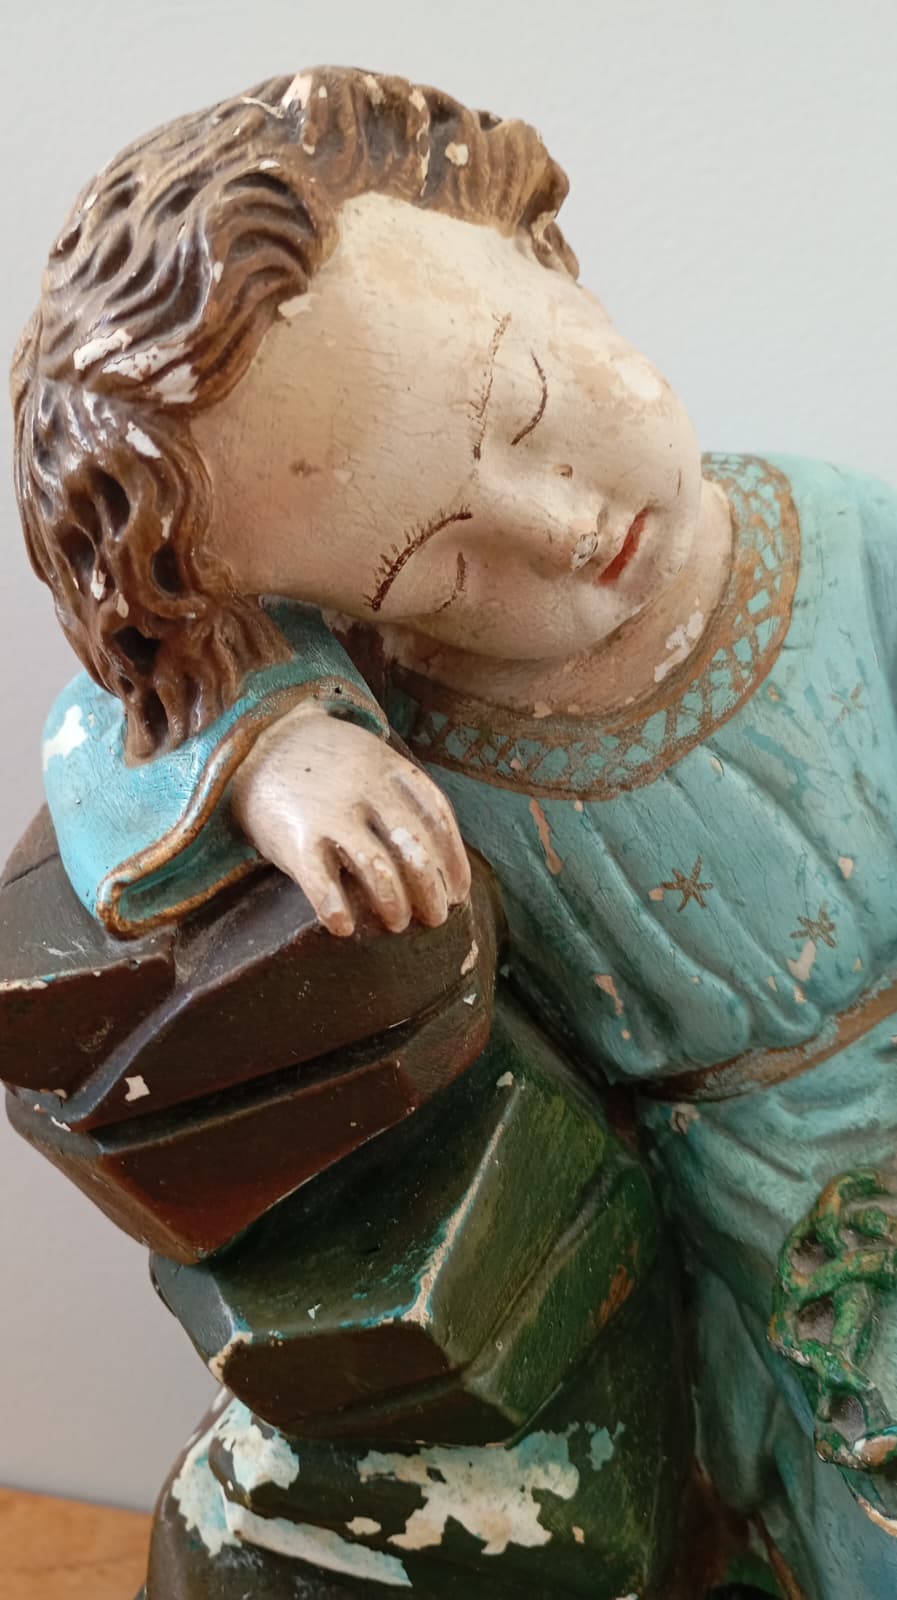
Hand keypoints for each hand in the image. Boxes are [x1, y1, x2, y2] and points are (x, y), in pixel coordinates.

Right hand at [231, 701, 470, 935]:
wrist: (258, 740)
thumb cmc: (325, 765)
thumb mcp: (371, 760)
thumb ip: (401, 795)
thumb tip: (438, 860)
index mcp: (391, 770)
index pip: (438, 820)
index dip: (454, 862)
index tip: (459, 892)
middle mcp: (366, 791)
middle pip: (415, 850)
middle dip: (431, 892)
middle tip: (435, 917)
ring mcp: (330, 813)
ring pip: (379, 871)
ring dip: (394, 904)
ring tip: (396, 922)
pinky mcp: (294, 837)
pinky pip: (322, 884)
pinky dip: (336, 910)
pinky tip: (343, 926)